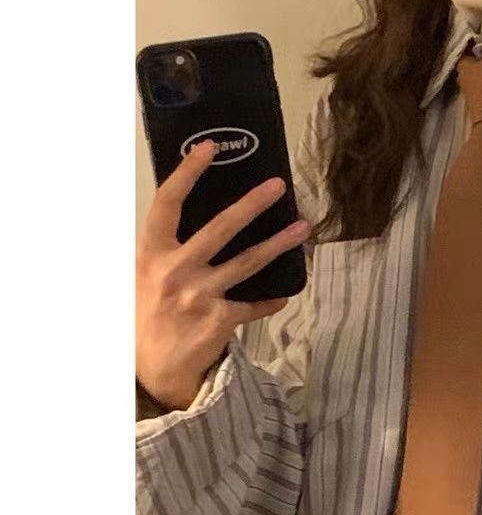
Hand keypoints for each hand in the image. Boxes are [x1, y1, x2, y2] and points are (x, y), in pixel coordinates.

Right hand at [135, 139, 310, 410]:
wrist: (153, 366)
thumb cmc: (150, 312)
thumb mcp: (145, 274)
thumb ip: (169, 247)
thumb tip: (203, 214)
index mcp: (151, 252)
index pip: (168, 203)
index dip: (187, 173)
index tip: (208, 148)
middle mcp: (175, 269)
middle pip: (220, 228)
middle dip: (252, 204)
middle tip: (277, 185)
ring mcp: (199, 295)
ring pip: (248, 262)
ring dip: (279, 244)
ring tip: (302, 228)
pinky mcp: (220, 320)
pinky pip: (254, 305)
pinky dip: (270, 300)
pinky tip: (284, 294)